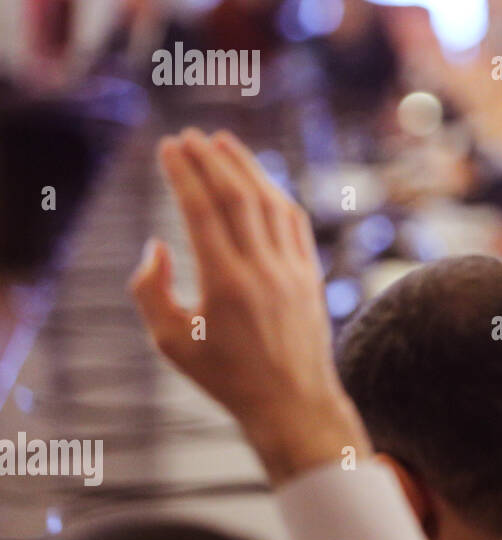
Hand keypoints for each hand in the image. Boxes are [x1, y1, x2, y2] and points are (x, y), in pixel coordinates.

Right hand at [129, 129, 369, 484]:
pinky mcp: (312, 275)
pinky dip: (275, 195)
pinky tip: (260, 182)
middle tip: (190, 135)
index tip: (169, 147)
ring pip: (271, 203)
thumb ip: (151, 292)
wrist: (293, 404)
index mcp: (225, 283)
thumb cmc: (225, 378)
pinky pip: (294, 223)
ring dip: (247, 168)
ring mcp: (293, 270)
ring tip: (224, 142)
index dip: (184, 173)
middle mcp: (263, 269)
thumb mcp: (170, 343)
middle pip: (237, 197)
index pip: (202, 211)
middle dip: (211, 160)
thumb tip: (156, 245)